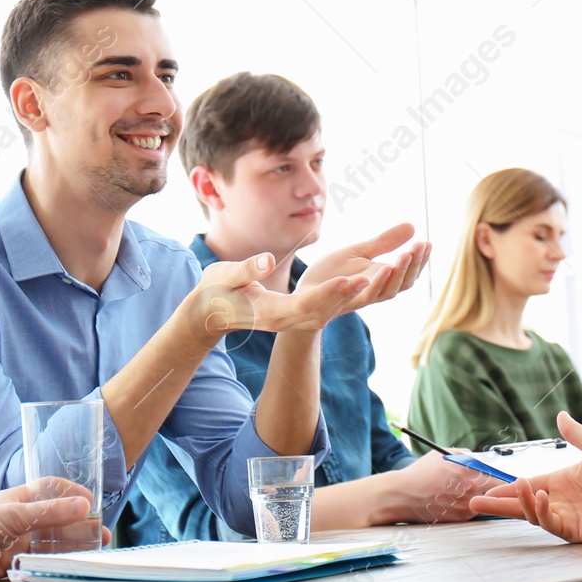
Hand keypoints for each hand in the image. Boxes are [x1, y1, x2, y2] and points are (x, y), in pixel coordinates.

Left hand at [0, 478, 106, 581]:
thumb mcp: (16, 516)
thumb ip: (50, 513)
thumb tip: (85, 506)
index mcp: (21, 499)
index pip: (52, 489)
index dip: (72, 493)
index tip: (92, 501)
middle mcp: (21, 519)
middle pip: (56, 519)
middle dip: (79, 525)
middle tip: (101, 534)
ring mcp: (17, 541)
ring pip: (50, 542)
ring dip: (71, 545)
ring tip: (93, 551)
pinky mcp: (11, 563)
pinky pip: (39, 561)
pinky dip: (56, 563)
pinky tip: (69, 566)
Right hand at [185, 253, 373, 337]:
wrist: (208, 315)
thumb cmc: (214, 291)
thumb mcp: (224, 276)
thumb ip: (246, 269)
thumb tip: (267, 260)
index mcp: (269, 312)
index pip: (305, 304)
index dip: (328, 293)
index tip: (349, 279)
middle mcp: (283, 320)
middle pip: (321, 310)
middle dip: (347, 295)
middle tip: (373, 277)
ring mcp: (287, 321)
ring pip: (324, 312)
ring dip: (347, 297)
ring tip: (372, 279)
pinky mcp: (290, 316)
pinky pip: (319, 311)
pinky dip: (339, 299)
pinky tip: (355, 286)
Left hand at [299, 222, 430, 307]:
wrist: (303, 293)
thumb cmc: (332, 273)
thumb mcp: (360, 252)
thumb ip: (385, 243)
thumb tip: (413, 227)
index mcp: (381, 279)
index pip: (408, 273)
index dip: (419, 261)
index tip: (426, 243)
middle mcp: (372, 290)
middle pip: (400, 285)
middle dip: (410, 267)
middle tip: (416, 248)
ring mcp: (356, 297)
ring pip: (381, 293)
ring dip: (392, 277)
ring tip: (399, 258)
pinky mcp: (336, 300)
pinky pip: (352, 297)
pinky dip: (362, 286)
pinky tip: (369, 273)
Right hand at [377, 452, 498, 525]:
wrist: (402, 496)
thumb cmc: (421, 473)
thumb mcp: (443, 455)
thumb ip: (465, 455)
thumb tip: (478, 459)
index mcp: (468, 472)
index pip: (497, 477)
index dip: (501, 478)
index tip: (502, 479)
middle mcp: (470, 490)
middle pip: (494, 492)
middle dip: (493, 489)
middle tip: (489, 487)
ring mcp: (465, 506)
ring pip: (483, 502)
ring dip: (480, 498)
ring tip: (463, 492)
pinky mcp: (459, 518)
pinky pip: (472, 511)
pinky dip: (468, 506)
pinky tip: (455, 500)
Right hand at [469, 411, 581, 542]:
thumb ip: (575, 433)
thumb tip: (560, 414)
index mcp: (559, 482)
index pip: (525, 486)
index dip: (505, 488)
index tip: (485, 488)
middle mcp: (558, 501)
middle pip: (520, 505)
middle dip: (498, 505)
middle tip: (475, 502)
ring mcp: (564, 517)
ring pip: (531, 514)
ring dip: (520, 502)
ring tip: (520, 486)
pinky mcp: (573, 531)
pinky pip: (548, 523)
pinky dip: (539, 511)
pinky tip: (539, 497)